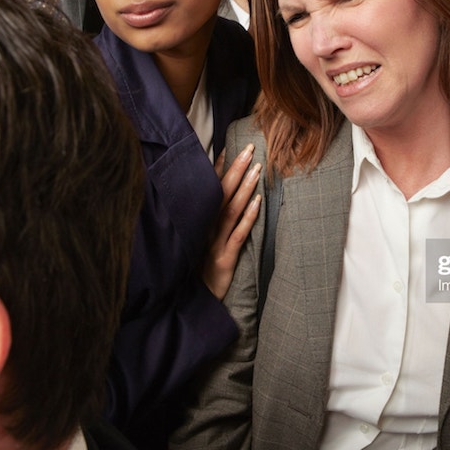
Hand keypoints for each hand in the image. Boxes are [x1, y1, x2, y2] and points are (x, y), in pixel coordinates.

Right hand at [203, 144, 261, 299]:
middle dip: (235, 169)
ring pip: (230, 210)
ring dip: (244, 187)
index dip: (219, 167)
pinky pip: (237, 236)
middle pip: (220, 193)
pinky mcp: (223, 260)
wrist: (191, 303)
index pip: (209, 189)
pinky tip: (258, 202)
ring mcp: (213, 244)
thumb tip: (220, 195)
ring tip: (258, 168)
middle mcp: (203, 228)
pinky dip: (248, 217)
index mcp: (198, 222)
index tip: (231, 146)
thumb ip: (207, 219)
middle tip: (249, 147)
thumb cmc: (197, 270)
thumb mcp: (199, 242)